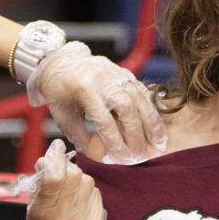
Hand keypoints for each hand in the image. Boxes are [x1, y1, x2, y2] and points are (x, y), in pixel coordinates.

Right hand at [15, 139, 106, 219]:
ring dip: (79, 181)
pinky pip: (98, 196)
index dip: (55, 156)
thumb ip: (40, 183)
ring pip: (87, 182)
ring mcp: (84, 219)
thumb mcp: (33, 208)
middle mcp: (65, 214)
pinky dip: (90, 195)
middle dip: (67, 168)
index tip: (56, 147)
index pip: (53, 173)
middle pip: (73, 174)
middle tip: (62, 173)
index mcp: (44, 209)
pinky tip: (82, 203)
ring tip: (72, 191)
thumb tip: (49, 158)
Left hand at [32, 42, 167, 163]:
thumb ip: (80, 136)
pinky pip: (143, 91)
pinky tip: (157, 126)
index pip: (104, 119)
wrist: (62, 61)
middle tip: (141, 154)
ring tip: (159, 143)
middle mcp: (102, 77)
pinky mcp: (125, 72)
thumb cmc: (59, 91)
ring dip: (151, 122)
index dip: (115, 141)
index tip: (123, 158)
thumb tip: (101, 156)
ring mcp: (116, 72)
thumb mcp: (62, 115)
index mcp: (83, 87)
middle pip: (126, 107)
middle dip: (136, 134)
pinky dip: (151, 110)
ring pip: (139, 98)